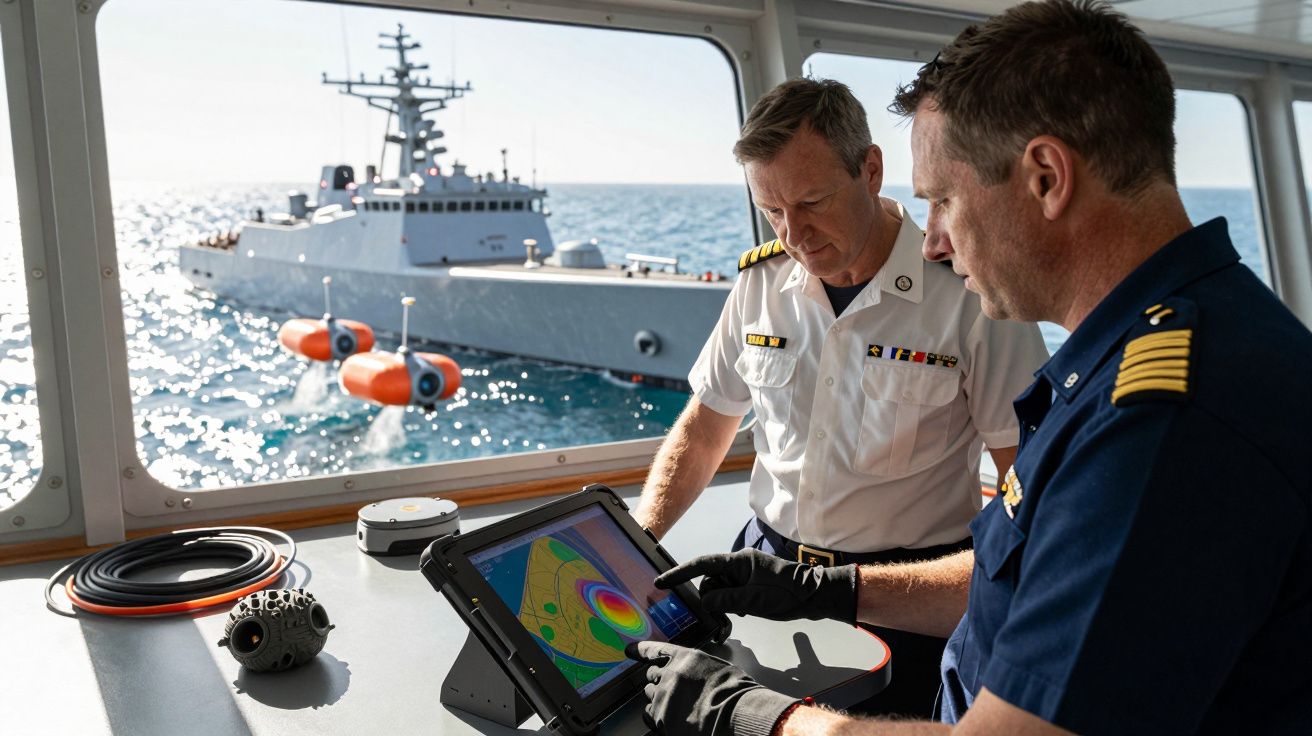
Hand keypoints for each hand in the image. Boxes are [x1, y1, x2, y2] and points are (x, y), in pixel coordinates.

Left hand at [625, 641, 798, 735]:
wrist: (734, 715)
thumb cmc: (735, 694)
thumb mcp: (719, 668)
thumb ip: (699, 668)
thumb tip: (695, 676)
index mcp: (686, 658)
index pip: (656, 649)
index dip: (640, 650)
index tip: (629, 650)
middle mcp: (670, 673)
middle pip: (652, 675)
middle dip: (659, 682)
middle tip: (673, 692)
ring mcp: (663, 695)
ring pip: (649, 694)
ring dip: (658, 699)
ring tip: (676, 707)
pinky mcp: (660, 717)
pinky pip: (647, 714)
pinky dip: (655, 717)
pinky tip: (668, 719)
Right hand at [655, 549, 856, 623]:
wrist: (814, 596)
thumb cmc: (787, 594)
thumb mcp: (754, 599)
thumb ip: (726, 599)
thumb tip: (706, 601)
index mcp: (738, 561)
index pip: (702, 564)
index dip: (680, 573)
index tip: (662, 582)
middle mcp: (739, 565)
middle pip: (710, 582)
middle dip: (713, 599)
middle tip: (729, 614)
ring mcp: (745, 575)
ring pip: (719, 591)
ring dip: (724, 604)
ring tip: (741, 614)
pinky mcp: (750, 584)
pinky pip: (730, 594)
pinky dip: (732, 605)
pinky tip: (745, 612)